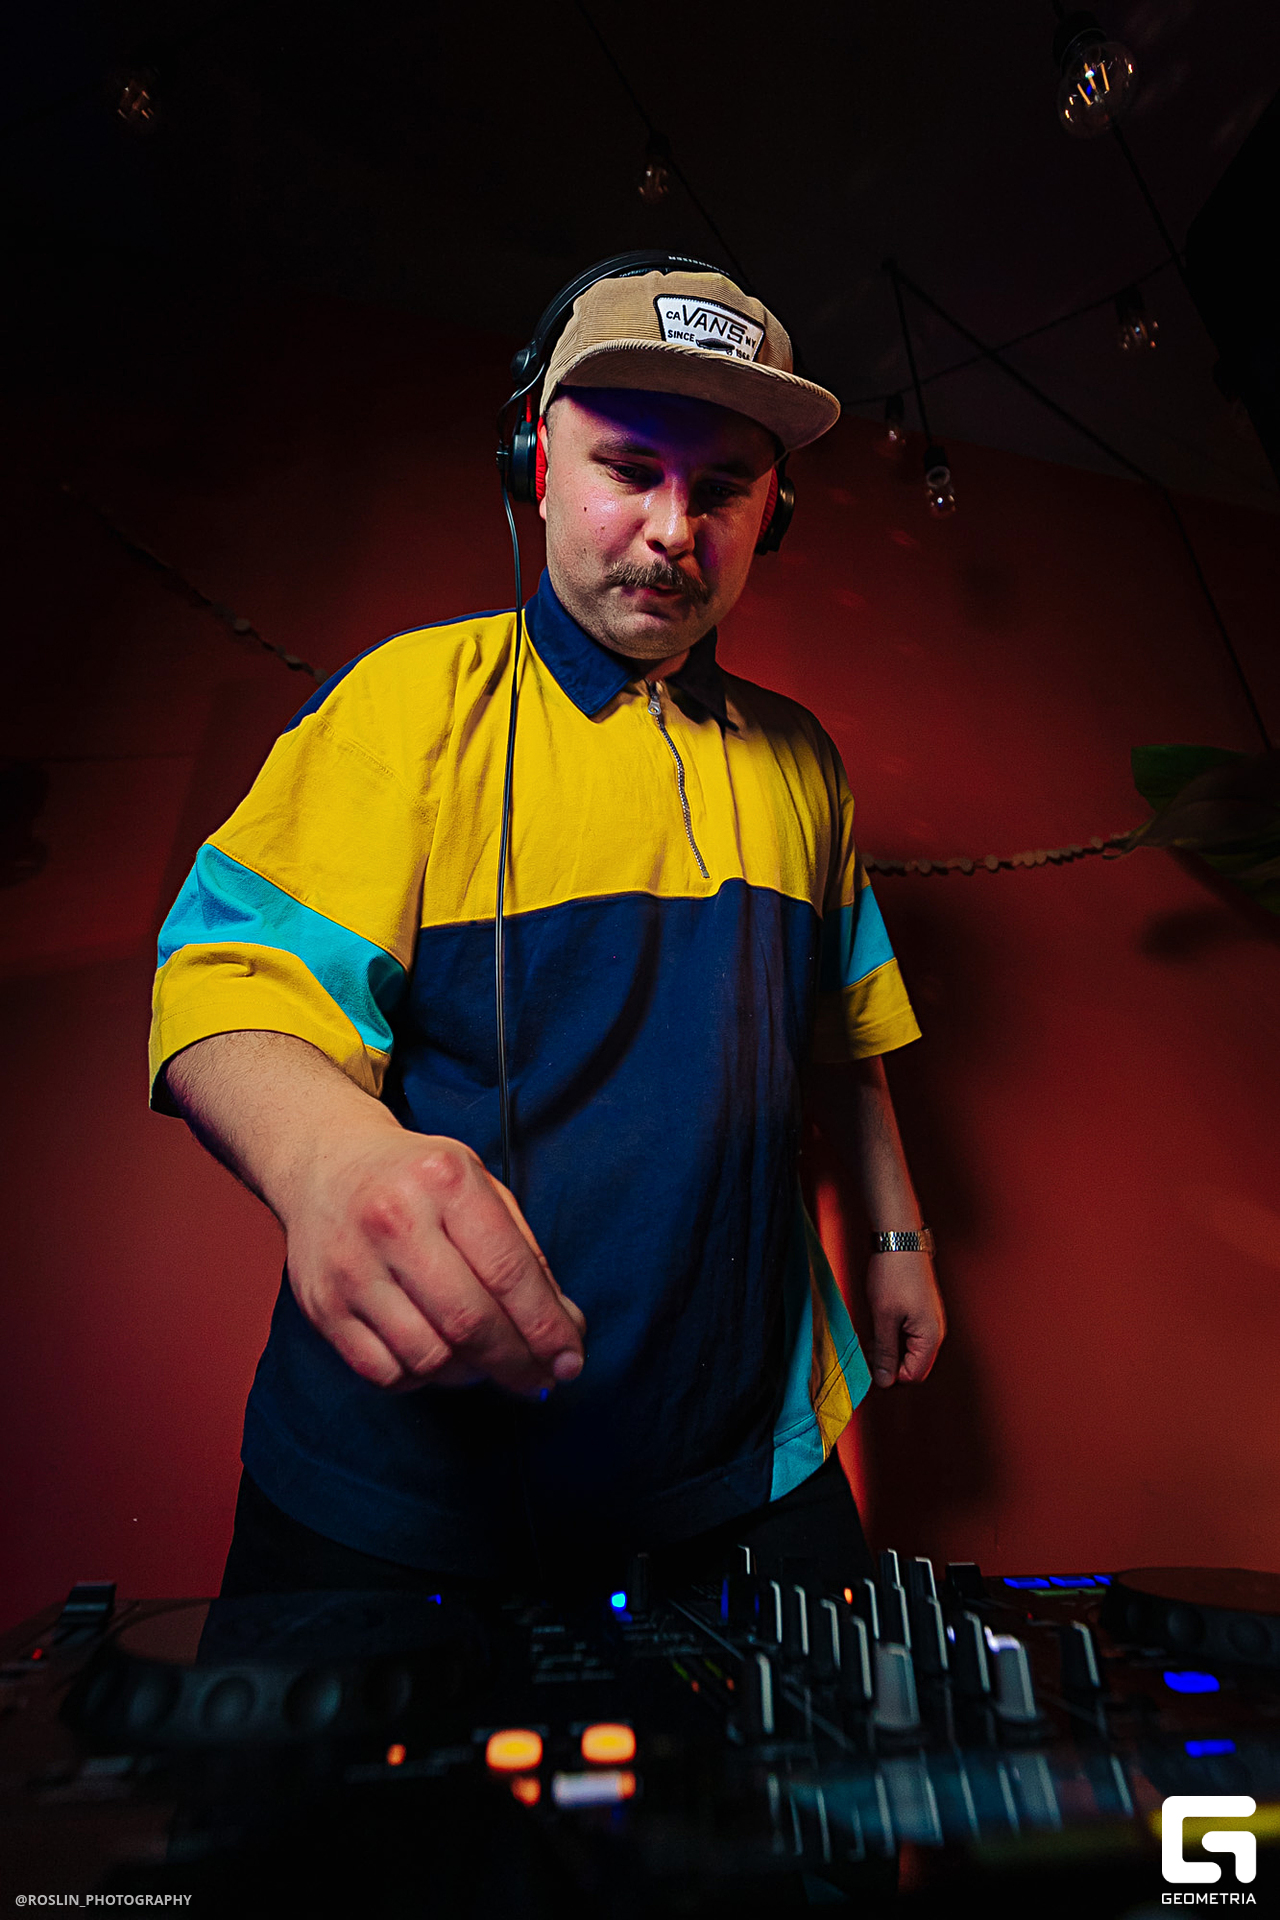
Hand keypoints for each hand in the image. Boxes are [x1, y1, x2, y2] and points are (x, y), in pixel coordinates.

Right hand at [281, 1129, 586, 1397]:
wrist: (324, 1165)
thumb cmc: (416, 1181)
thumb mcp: (479, 1186)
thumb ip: (524, 1253)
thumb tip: (563, 1329)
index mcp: (446, 1180)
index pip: (509, 1273)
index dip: (547, 1327)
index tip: (570, 1361)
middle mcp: (394, 1220)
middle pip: (471, 1322)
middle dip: (516, 1362)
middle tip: (537, 1378)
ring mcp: (352, 1267)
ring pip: (429, 1357)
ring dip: (470, 1373)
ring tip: (485, 1360)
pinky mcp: (322, 1307)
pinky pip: (386, 1373)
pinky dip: (422, 1378)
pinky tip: (437, 1356)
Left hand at [864, 1251, 945, 1387]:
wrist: (900, 1240)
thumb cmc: (894, 1274)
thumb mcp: (884, 1317)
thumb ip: (885, 1352)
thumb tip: (885, 1381)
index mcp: (930, 1337)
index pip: (913, 1376)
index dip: (889, 1376)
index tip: (869, 1366)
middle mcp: (935, 1332)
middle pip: (913, 1366)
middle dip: (889, 1365)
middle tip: (867, 1353)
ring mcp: (929, 1322)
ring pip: (909, 1351)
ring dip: (889, 1351)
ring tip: (869, 1340)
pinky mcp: (921, 1313)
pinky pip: (908, 1337)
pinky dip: (892, 1338)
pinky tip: (877, 1329)